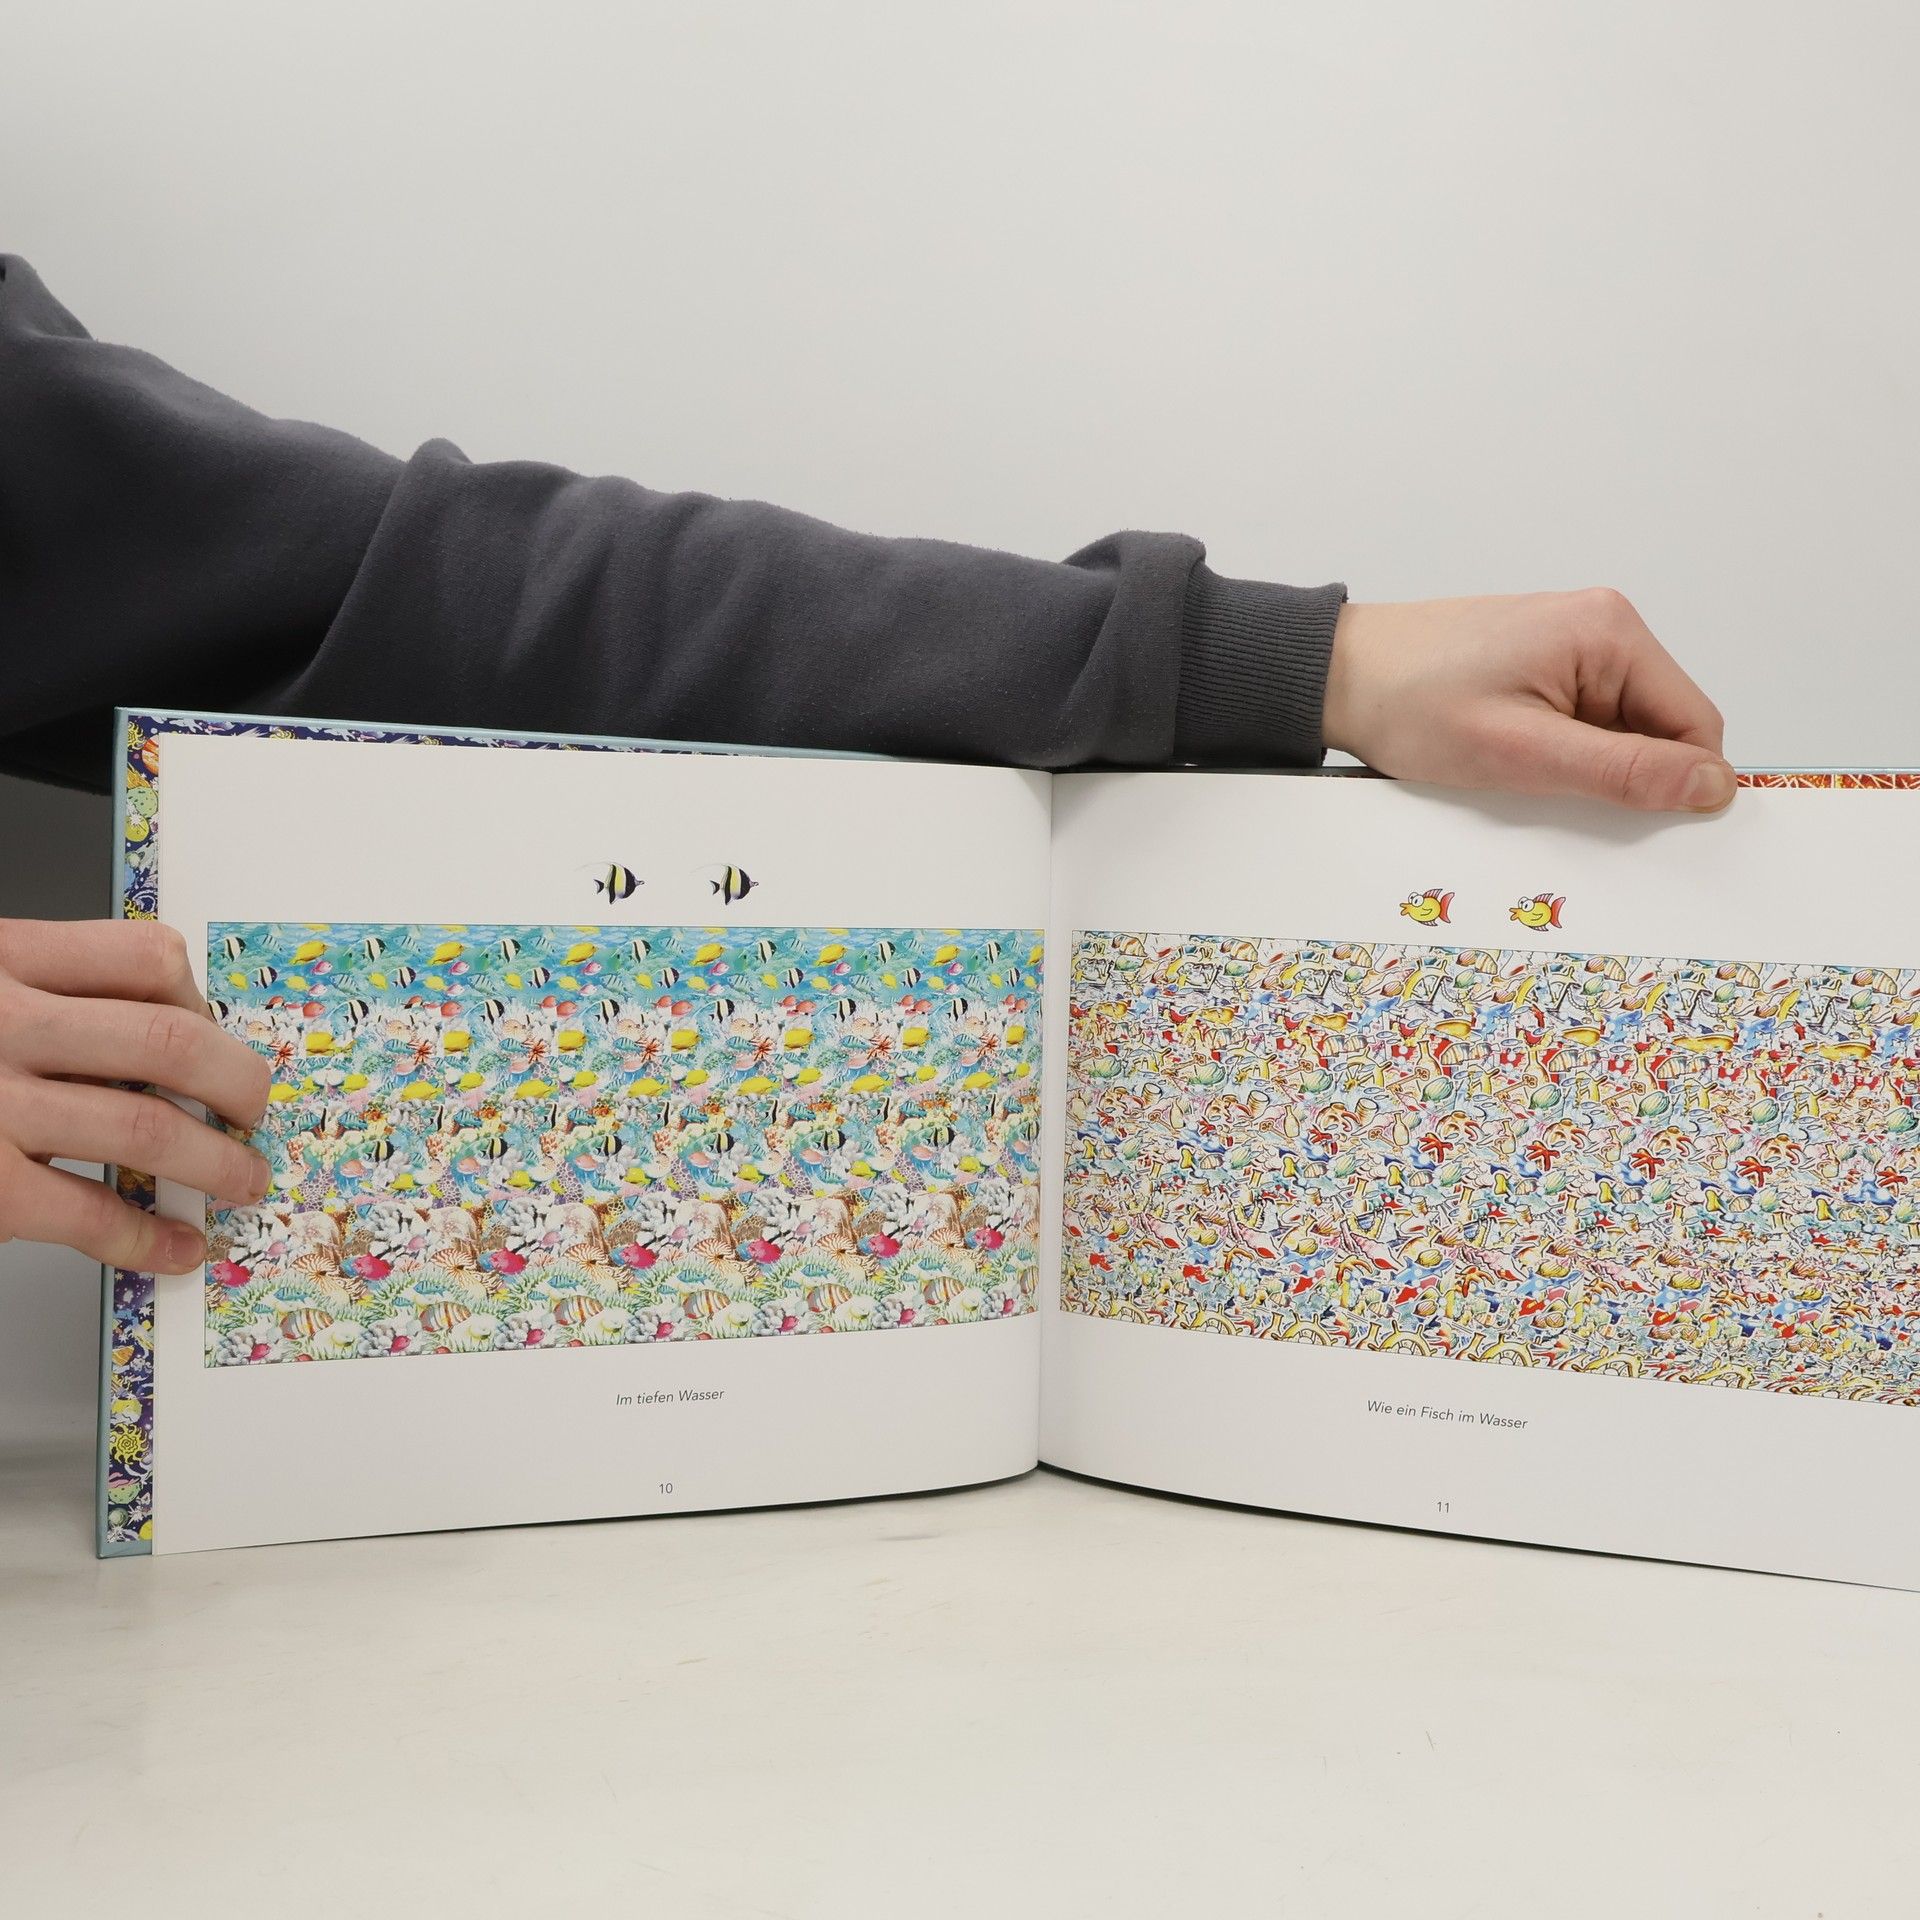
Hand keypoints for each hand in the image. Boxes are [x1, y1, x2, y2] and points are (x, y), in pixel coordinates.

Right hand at [0, 919, 271, 1274]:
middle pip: (169, 1041)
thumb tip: (158, 1030)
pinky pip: (85, 1212)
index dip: (201, 999)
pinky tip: (174, 1246)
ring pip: (145, 1127)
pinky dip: (145, 1235)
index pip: (144, 957)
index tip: (214, 1031)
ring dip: (216, 1162)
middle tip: (255, 1109)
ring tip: (242, 1180)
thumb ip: (38, 990)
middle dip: (237, 1082)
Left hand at [1322, 588, 1734, 812]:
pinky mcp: (1543, 664)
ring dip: (1586, 767)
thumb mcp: (1523, 752)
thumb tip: (1712, 785)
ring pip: (1620, 730)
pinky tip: (1513, 760)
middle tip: (1556, 797)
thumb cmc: (1411, 704)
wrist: (1337, 677)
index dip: (1677, 784)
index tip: (1638, 826)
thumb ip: (1623, 771)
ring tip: (1521, 771)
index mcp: (1610, 632)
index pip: (1695, 723)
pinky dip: (1560, 753)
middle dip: (1624, 775)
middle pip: (1660, 726)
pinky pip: (1583, 722)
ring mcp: (1572, 644)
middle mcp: (1602, 627)